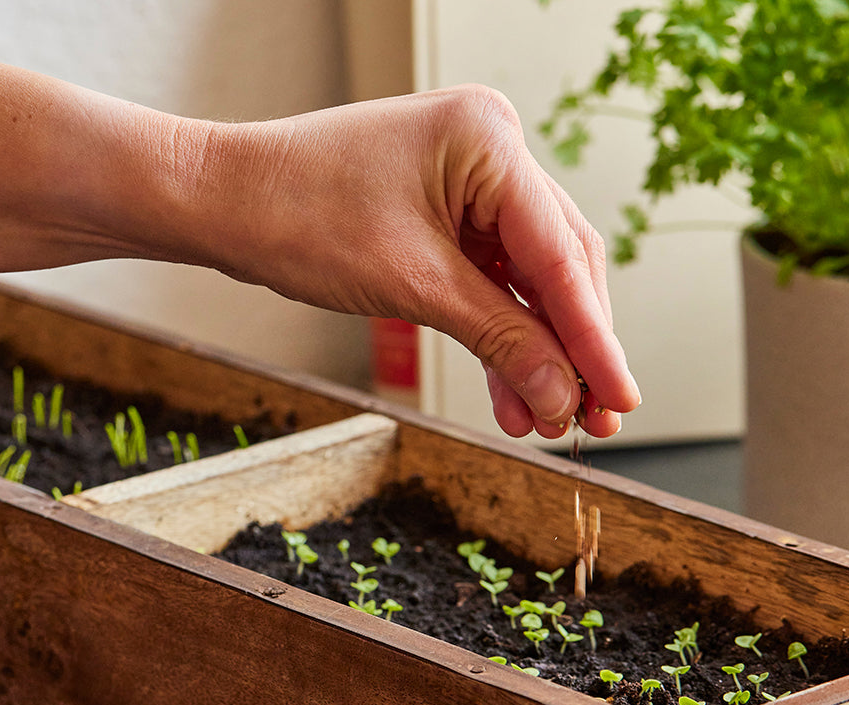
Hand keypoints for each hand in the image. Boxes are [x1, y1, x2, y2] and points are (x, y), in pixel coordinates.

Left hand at [197, 85, 640, 438]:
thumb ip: (499, 340)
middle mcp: (491, 151)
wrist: (226, 204)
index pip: (561, 255)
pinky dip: (497, 337)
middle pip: (557, 267)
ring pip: (525, 283)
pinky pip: (488, 284)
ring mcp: (469, 183)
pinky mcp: (446, 215)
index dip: (596, 337)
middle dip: (571, 349)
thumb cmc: (299, 217)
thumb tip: (562, 396)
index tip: (622, 396)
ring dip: (535, 353)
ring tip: (547, 421)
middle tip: (592, 418)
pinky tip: (512, 391)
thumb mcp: (413, 286)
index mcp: (490, 140)